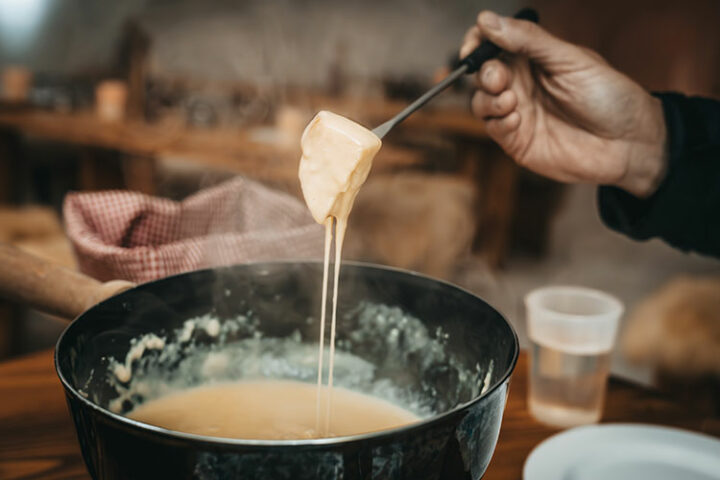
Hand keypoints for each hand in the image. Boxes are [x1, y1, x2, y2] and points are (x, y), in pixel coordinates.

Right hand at [461, 11, 666, 196]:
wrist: (630, 144)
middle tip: (500, 78)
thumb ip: (528, 40)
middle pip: (482, 74)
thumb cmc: (609, 97)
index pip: (493, 44)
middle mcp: (522, 84)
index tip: (472, 47)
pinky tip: (518, 120)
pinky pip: (493, 129)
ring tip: (511, 101)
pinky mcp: (518, 142)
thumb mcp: (570, 60)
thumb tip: (487, 20)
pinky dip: (498, 122)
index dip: (477, 42)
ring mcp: (518, 113)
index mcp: (534, 58)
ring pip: (481, 102)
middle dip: (484, 74)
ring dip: (488, 100)